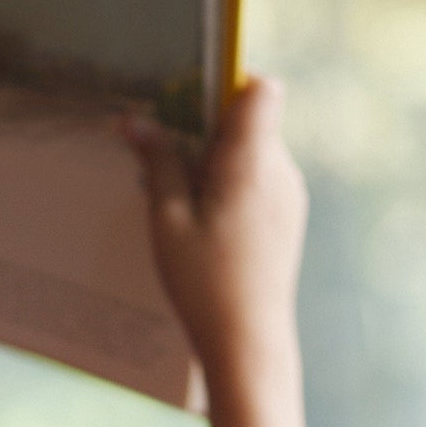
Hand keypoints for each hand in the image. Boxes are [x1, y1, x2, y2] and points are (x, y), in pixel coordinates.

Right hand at [123, 77, 307, 381]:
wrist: (249, 343)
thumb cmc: (205, 286)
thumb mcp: (167, 220)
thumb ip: (158, 162)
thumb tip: (137, 119)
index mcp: (252, 164)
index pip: (260, 89)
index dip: (225, 83)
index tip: (185, 100)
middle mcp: (280, 171)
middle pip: (248, 119)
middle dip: (205, 126)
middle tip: (162, 156)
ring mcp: (288, 194)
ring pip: (252, 149)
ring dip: (214, 158)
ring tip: (177, 196)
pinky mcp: (286, 216)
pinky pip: (258, 178)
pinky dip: (228, 182)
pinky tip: (200, 219)